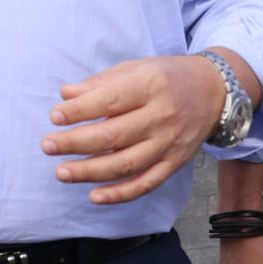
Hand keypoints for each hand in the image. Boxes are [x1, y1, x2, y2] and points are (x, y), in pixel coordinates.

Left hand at [42, 51, 249, 204]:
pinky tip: (94, 196)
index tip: (55, 117)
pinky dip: (120, 194)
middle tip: (48, 146)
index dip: (78, 112)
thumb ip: (101, 82)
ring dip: (90, 172)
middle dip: (75, 143)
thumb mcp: (137, 68)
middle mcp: (162, 115)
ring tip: (62, 172)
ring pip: (126, 164)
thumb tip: (66, 95)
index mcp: (151, 84)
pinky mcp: (175, 163)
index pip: (109, 101)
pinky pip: (146, 184)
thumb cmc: (168, 77)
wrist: (214, 91)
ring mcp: (170, 142)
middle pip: (113, 135)